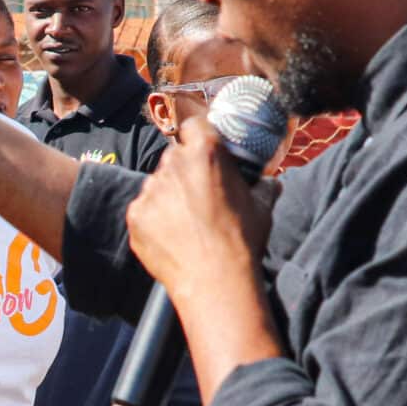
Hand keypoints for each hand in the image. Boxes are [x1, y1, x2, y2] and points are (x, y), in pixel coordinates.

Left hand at [125, 105, 270, 297]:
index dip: (198, 136)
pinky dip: (155, 218)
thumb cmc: (241, 242)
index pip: (193, 125)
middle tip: (200, 195)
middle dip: (186, 170)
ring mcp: (151, 190)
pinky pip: (144, 209)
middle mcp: (173, 164)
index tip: (203, 149)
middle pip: (175, 156)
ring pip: (158, 183)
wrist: (215, 281)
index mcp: (206, 152)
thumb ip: (263, 187)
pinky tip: (173, 236)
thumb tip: (269, 183)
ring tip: (187, 222)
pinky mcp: (136, 215)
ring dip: (169, 195)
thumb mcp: (262, 208)